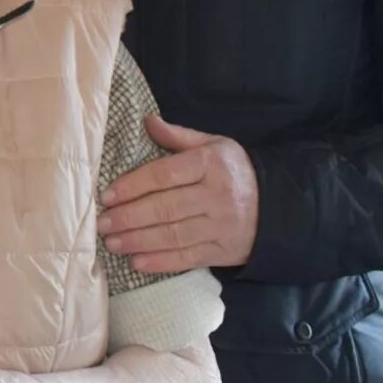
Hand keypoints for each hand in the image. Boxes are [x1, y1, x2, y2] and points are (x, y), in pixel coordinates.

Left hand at [97, 116, 259, 271]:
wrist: (280, 206)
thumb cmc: (235, 171)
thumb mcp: (214, 145)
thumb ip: (179, 137)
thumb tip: (147, 120)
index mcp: (210, 164)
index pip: (164, 175)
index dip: (132, 185)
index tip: (107, 195)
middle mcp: (216, 196)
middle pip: (165, 208)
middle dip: (128, 217)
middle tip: (102, 223)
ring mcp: (221, 226)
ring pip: (173, 235)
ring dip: (138, 241)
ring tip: (111, 243)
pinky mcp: (224, 251)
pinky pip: (188, 258)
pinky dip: (160, 262)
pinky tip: (136, 262)